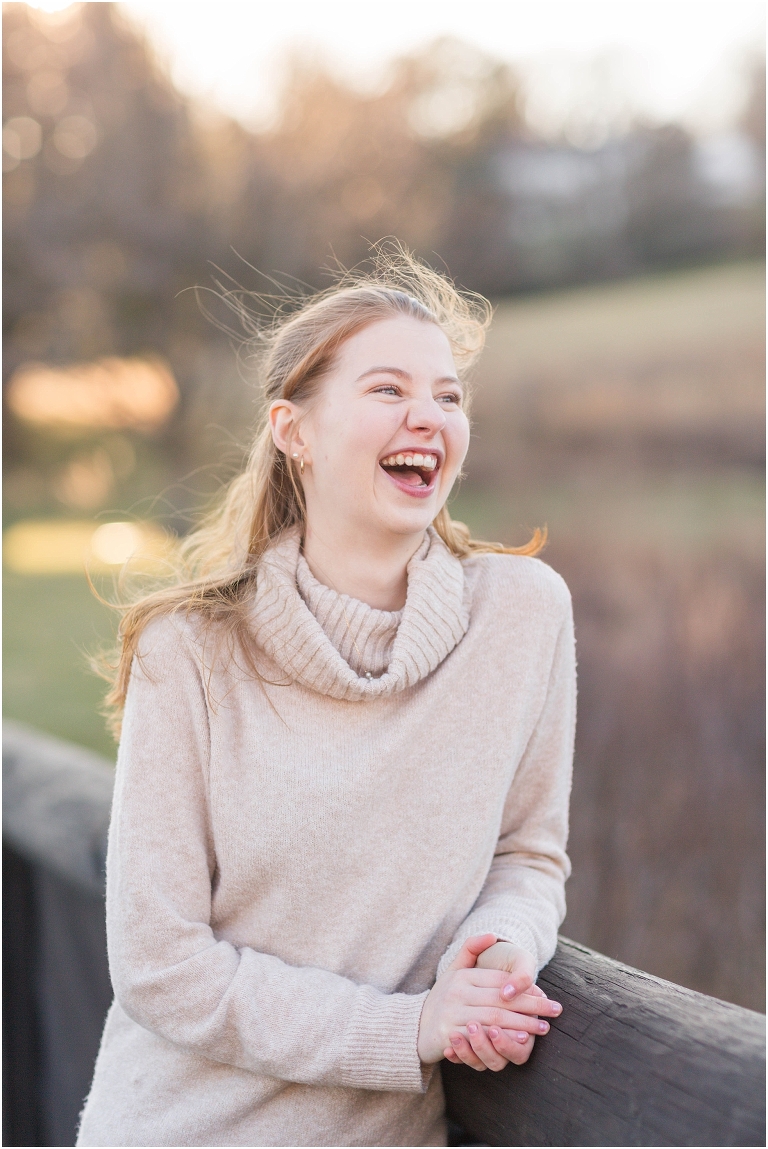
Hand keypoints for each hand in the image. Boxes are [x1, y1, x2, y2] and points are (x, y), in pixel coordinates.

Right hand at [416, 934, 560, 1068]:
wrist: (414, 1027)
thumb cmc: (442, 998)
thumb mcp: (453, 970)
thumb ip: (471, 949)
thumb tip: (491, 934)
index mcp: (462, 976)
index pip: (500, 981)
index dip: (524, 988)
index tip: (546, 994)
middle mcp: (457, 992)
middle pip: (502, 1000)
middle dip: (531, 1006)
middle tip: (554, 1011)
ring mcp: (452, 1013)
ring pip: (495, 1019)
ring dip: (522, 1024)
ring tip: (543, 1027)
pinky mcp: (449, 1034)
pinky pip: (482, 1038)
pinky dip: (503, 1039)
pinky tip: (520, 1040)